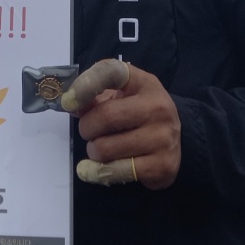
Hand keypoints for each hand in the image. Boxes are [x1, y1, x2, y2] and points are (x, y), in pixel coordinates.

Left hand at [64, 59, 180, 189]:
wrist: (175, 139)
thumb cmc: (138, 113)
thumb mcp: (120, 97)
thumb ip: (94, 97)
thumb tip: (71, 104)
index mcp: (144, 83)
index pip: (112, 72)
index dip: (86, 84)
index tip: (69, 101)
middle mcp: (158, 106)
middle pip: (106, 116)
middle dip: (87, 128)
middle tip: (89, 132)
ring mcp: (163, 137)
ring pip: (106, 149)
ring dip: (93, 151)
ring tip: (100, 149)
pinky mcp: (162, 165)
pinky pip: (116, 172)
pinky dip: (99, 172)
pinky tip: (99, 169)